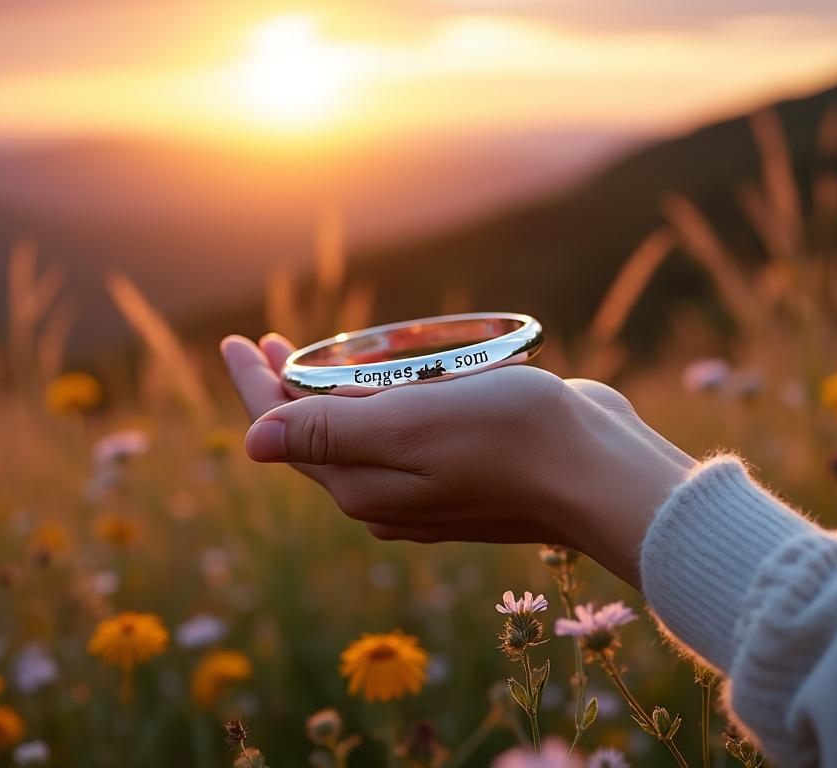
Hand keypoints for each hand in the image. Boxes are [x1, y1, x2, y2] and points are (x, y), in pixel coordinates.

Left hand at [219, 333, 694, 586]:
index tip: (238, 339)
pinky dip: (386, 404)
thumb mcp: (410, 426)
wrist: (599, 474)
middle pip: (317, 434)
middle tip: (271, 341)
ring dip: (338, 394)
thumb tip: (252, 442)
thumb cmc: (511, 439)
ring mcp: (424, 488)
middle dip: (289, 387)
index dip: (256, 383)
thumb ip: (331, 432)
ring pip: (361, 435)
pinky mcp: (461, 472)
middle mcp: (386, 494)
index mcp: (362, 484)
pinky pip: (405, 434)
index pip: (284, 430)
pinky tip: (394, 381)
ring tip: (321, 357)